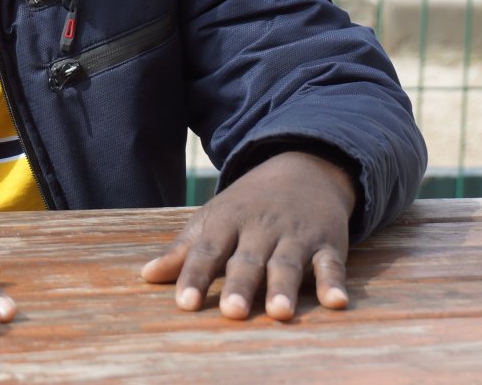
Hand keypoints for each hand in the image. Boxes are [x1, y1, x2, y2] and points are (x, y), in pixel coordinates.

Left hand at [140, 150, 355, 321]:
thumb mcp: (214, 219)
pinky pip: (331, 264)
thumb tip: (146, 275)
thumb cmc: (248, 205)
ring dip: (284, 288)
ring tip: (279, 313)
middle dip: (239, 285)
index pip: (207, 252)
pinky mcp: (327, 243)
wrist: (304, 168)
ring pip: (287, 263)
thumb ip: (183, 251)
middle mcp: (260, 229)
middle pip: (248, 261)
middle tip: (232, 312)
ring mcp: (295, 235)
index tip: (185, 304)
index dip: (195, 277)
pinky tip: (335, 302)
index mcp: (227, 223)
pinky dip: (333, 282)